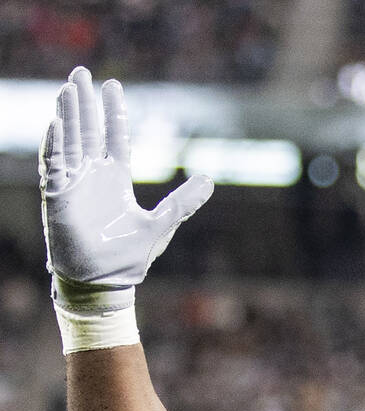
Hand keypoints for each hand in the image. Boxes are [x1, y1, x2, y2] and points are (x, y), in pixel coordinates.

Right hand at [40, 66, 211, 311]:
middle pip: (87, 130)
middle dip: (83, 103)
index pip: (113, 136)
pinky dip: (55, 145)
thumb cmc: (130, 257)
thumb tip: (209, 180)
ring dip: (68, 115)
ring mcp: (73, 185)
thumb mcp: (164, 222)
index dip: (112, 111)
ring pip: (69, 141)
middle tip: (80, 73)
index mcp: (116, 178)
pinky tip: (56, 124)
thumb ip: (185, 201)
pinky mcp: (58, 198)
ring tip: (67, 88)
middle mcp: (93, 176)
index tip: (111, 84)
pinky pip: (54, 166)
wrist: (106, 283)